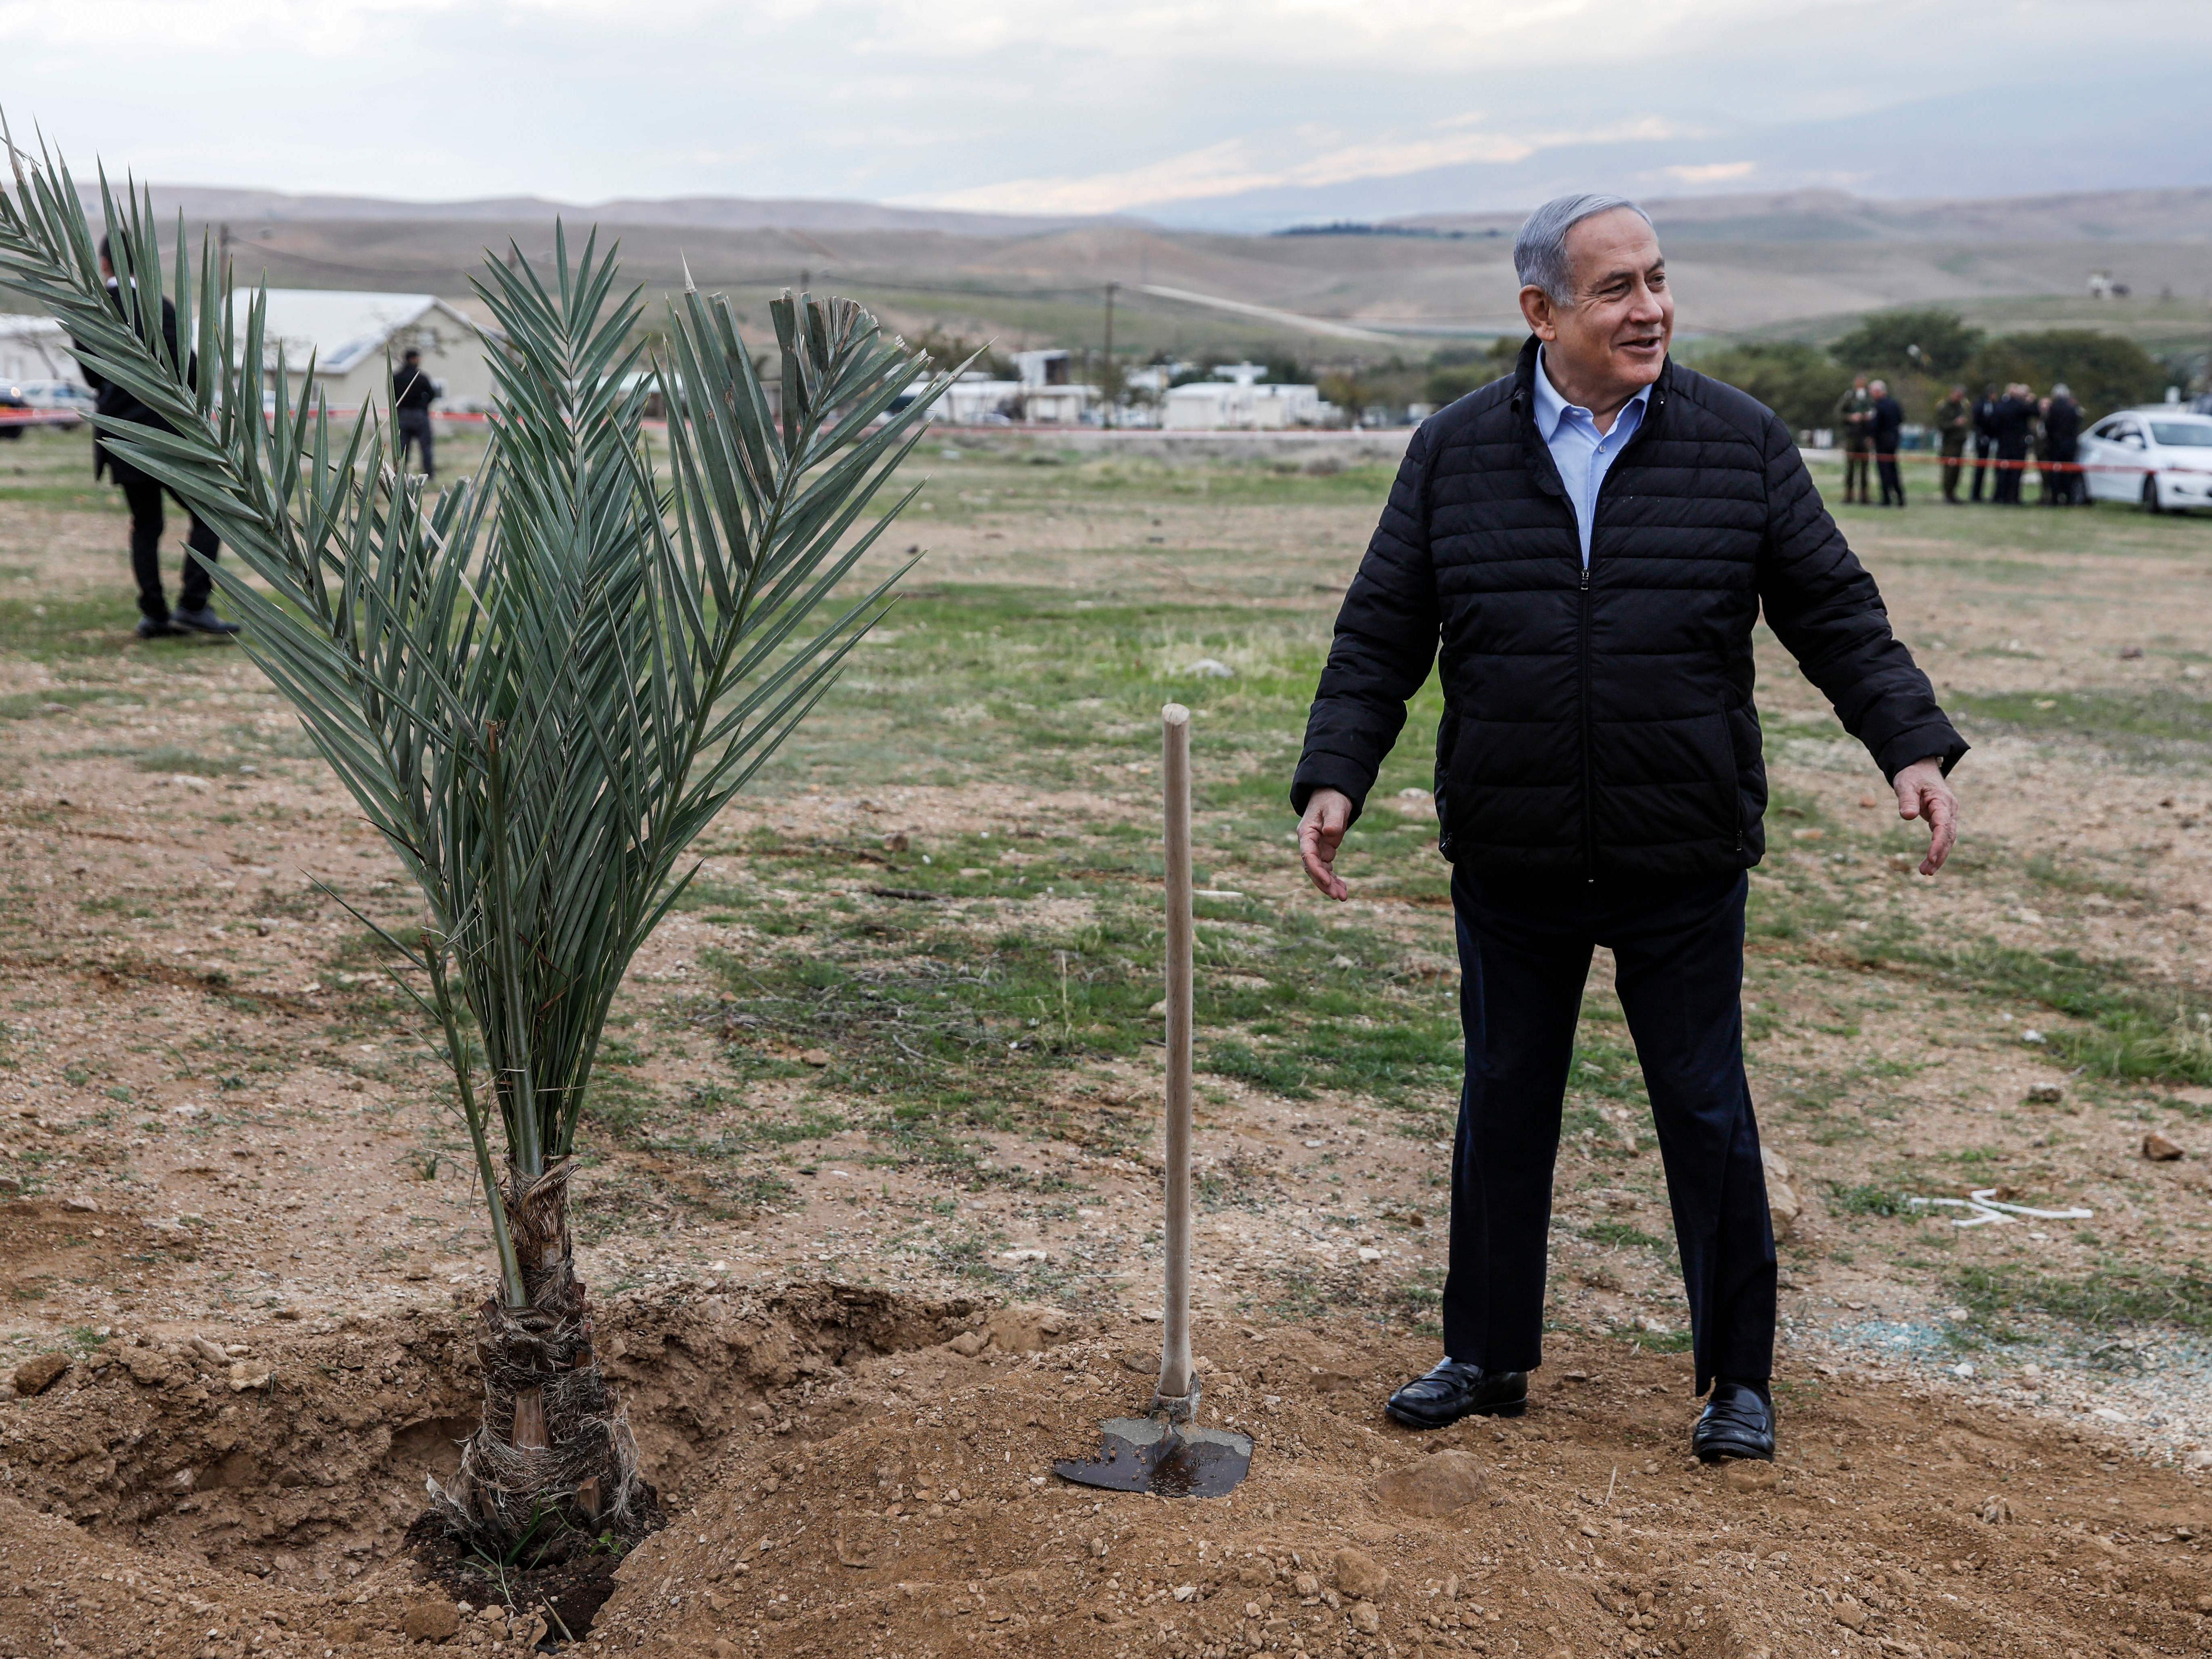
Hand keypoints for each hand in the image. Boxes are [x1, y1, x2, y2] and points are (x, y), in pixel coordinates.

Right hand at [1298, 788, 1353, 900]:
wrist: (1333, 794)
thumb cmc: (1332, 799)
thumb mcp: (1334, 807)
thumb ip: (1333, 820)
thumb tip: (1330, 834)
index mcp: (1306, 833)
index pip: (1308, 855)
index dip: (1316, 870)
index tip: (1327, 881)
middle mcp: (1309, 843)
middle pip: (1312, 868)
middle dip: (1324, 883)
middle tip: (1337, 896)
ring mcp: (1317, 848)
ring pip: (1320, 872)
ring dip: (1330, 885)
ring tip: (1343, 897)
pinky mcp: (1325, 851)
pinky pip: (1328, 869)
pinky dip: (1335, 879)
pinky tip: (1344, 890)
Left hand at [1893, 757, 1957, 875]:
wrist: (1920, 768)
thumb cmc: (1912, 775)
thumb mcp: (1906, 784)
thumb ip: (1907, 799)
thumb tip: (1907, 816)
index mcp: (1942, 801)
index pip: (1943, 826)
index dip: (1938, 843)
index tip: (1931, 858)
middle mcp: (1949, 810)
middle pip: (1948, 836)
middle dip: (1939, 854)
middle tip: (1926, 872)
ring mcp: (1948, 815)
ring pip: (1947, 839)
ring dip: (1939, 856)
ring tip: (1926, 872)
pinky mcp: (1942, 819)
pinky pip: (1942, 837)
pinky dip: (1937, 849)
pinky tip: (1929, 863)